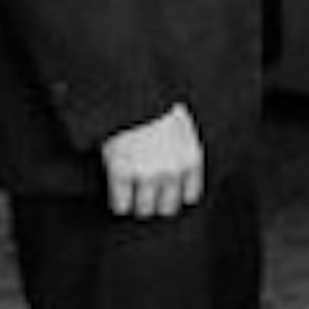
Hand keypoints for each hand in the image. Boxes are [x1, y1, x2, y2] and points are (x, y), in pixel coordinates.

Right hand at [101, 103, 202, 218]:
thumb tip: (180, 175)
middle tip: (145, 193)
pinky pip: (121, 206)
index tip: (165, 190)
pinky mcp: (122, 173)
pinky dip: (118, 202)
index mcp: (191, 159)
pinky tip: (118, 190)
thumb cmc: (155, 110)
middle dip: (156, 202)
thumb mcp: (183, 127)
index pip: (190, 197)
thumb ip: (185, 152)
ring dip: (136, 204)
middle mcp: (172, 171)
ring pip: (144, 211)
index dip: (176, 194)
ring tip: (130, 193)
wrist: (130, 97)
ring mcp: (147, 174)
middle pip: (167, 209)